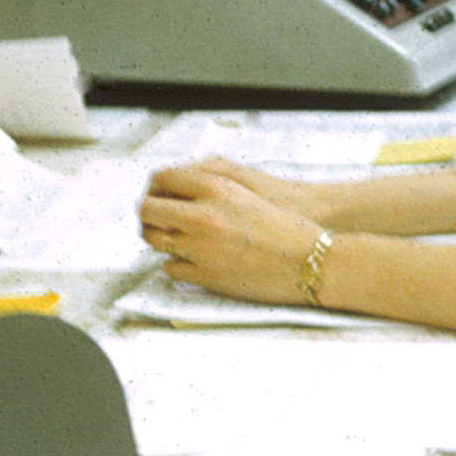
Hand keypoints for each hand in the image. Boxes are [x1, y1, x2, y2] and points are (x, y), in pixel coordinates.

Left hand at [139, 159, 326, 306]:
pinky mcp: (204, 276)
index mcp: (214, 187)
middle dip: (146, 214)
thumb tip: (174, 180)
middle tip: (153, 218)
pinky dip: (177, 262)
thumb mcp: (245, 187)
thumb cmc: (283, 221)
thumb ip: (208, 179)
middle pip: (147, 210)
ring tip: (171, 237)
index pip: (162, 178)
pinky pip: (171, 268)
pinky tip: (190, 258)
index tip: (158, 193)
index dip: (155, 186)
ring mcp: (200, 249)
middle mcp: (202, 216)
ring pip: (155, 241)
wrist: (309, 260)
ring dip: (159, 238)